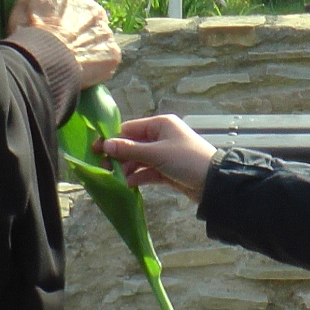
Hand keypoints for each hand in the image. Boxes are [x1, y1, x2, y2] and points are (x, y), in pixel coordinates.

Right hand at [7, 0, 120, 85]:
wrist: (42, 59)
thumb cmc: (31, 27)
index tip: (73, 5)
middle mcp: (95, 9)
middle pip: (93, 14)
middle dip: (82, 23)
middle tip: (64, 38)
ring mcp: (105, 32)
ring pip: (100, 35)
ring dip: (89, 43)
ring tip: (70, 55)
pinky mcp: (112, 53)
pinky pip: (106, 56)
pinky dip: (97, 61)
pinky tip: (82, 67)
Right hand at [99, 114, 217, 202]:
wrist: (213, 183)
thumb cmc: (186, 160)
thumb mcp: (157, 153)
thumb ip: (130, 150)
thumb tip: (106, 144)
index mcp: (161, 124)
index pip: (130, 129)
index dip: (113, 139)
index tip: (96, 150)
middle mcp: (161, 137)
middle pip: (133, 145)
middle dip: (119, 156)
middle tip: (104, 168)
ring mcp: (164, 154)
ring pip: (139, 159)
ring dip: (127, 168)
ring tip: (115, 178)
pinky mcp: (167, 170)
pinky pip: (147, 171)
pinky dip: (138, 177)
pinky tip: (127, 184)